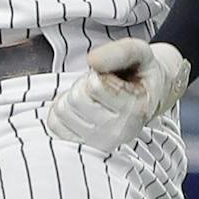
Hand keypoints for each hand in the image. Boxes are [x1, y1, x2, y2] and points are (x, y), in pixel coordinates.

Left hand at [43, 39, 190, 152]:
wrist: (145, 97)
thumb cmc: (140, 73)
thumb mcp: (139, 52)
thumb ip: (121, 52)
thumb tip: (92, 60)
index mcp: (135, 110)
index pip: (95, 86)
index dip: (98, 73)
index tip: (113, 78)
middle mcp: (118, 132)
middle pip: (76, 98)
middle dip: (83, 85)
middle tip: (101, 87)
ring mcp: (99, 143)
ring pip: (63, 110)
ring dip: (72, 98)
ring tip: (93, 99)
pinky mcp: (82, 147)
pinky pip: (54, 123)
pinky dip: (61, 111)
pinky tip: (80, 110)